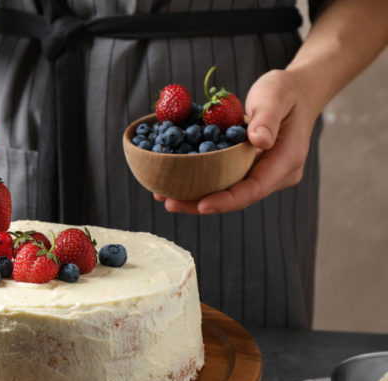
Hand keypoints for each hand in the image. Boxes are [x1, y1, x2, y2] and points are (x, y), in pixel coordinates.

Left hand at [155, 69, 318, 214]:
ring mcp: (265, 174)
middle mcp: (277, 174)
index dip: (229, 199)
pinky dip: (203, 184)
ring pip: (230, 193)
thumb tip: (258, 141)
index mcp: (287, 160)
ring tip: (166, 197)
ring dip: (198, 197)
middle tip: (170, 203)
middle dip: (203, 203)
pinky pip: (227, 181)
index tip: (203, 204)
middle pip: (239, 197)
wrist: (298, 93)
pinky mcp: (251, 170)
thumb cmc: (287, 91)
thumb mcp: (277, 95)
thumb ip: (267, 118)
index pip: (256, 188)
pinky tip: (176, 183)